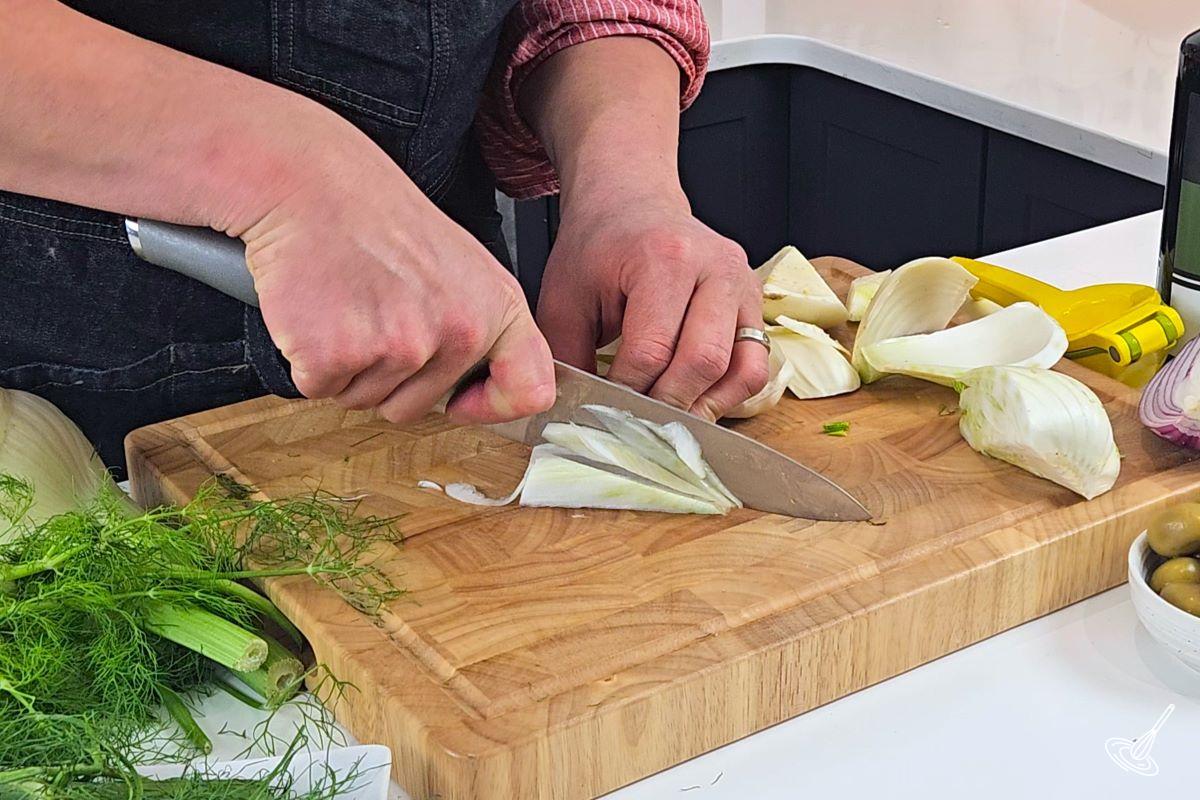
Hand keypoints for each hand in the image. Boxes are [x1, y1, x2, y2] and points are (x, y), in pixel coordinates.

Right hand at [235, 118, 554, 424]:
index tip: (463, 399)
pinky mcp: (337, 356)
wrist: (309, 184)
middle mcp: (458, 332)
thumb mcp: (461, 265)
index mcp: (498, 308)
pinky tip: (317, 310)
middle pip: (417, 408)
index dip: (491, 404)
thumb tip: (477, 387)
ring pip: (365, 400)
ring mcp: (399, 347)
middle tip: (372, 313)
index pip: (529, 390)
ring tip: (346, 304)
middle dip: (386, 377)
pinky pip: (321, 389)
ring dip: (346, 365)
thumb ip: (479, 326)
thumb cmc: (375, 216)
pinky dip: (308, 360)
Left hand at [537, 191, 768, 420]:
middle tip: (637, 421)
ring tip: (668, 416)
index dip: (627, 390)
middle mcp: (715, 267)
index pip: (651, 350)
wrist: (631, 202)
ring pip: (741, 369)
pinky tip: (694, 398)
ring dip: (703, 404)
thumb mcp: (564, 298)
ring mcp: (743, 284)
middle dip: (666, 404)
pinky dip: (727, 392)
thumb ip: (567, 356)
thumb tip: (575, 413)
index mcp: (664, 258)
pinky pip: (755, 364)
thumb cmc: (597, 248)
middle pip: (702, 361)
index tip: (606, 406)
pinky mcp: (755, 302)